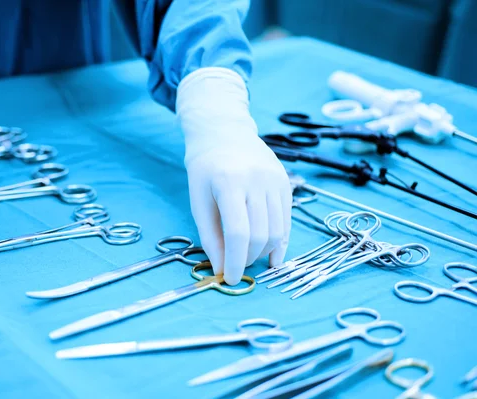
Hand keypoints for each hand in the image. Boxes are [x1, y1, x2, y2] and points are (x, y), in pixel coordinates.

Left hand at [177, 67, 291, 284]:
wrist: (224, 132)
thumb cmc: (205, 167)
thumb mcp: (198, 200)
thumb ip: (210, 236)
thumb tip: (222, 269)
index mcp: (230, 182)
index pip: (239, 233)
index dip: (235, 261)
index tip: (230, 279)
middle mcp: (257, 180)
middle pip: (260, 234)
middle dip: (248, 259)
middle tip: (236, 267)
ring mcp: (276, 180)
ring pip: (278, 230)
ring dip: (263, 252)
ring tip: (249, 259)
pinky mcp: (286, 184)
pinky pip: (287, 220)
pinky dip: (279, 241)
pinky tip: (271, 255)